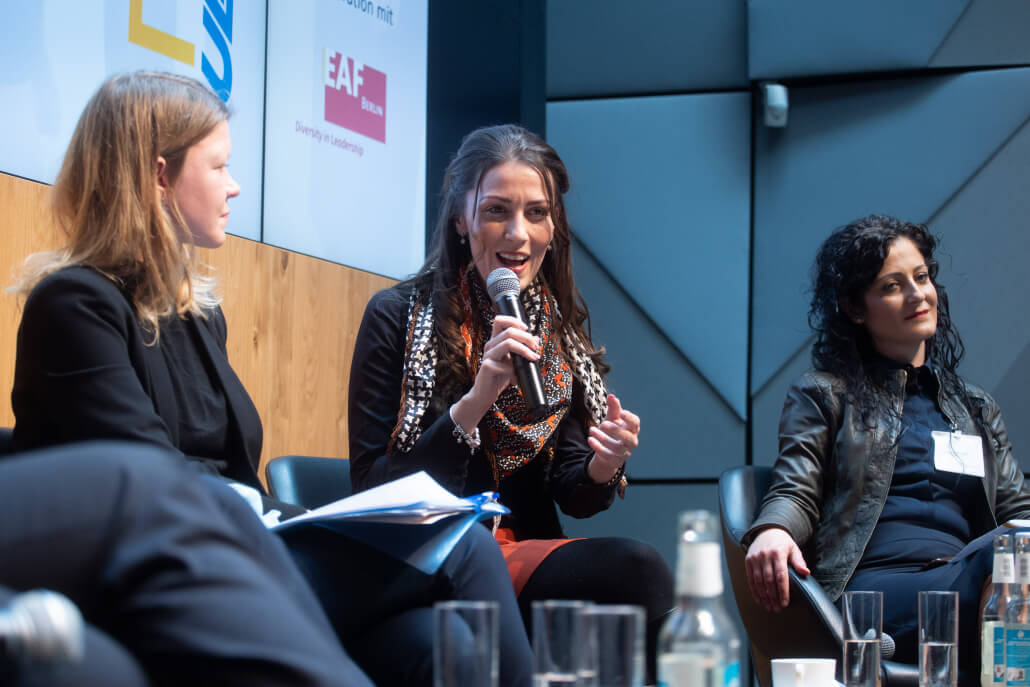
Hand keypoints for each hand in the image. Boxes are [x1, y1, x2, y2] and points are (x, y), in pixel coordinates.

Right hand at [451, 315, 539, 430]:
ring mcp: (488, 356)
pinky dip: (515, 372)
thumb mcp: (513, 362)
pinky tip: (516, 379)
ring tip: (533, 358)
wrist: (484, 394)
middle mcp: (490, 346)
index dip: (514, 321)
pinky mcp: (488, 367)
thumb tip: (536, 338)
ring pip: (509, 344)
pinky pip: (507, 365)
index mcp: (495, 342)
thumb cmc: (498, 377)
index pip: (500, 321)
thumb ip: (522, 350)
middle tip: (535, 347)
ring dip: (525, 350)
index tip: (527, 329)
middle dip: (527, 338)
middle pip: (509, 331)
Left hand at [587, 394, 639, 482]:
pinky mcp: (615, 460)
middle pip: (629, 438)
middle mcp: (631, 441)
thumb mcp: (612, 418)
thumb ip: (613, 408)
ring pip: (617, 448)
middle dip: (616, 431)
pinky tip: (590, 439)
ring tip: (591, 430)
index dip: (630, 418)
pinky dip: (598, 448)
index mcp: (632, 428)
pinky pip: (608, 456)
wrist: (608, 450)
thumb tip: (611, 396)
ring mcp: (624, 452)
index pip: (635, 423)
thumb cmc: (613, 431)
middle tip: (603, 424)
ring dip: (603, 439)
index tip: (621, 413)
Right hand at [744, 527, 809, 611]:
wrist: (767, 530)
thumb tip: (806, 572)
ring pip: (758, 581)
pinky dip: (754, 590)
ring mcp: (755, 558)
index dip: (782, 591)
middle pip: (768, 580)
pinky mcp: (748, 560)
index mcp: (778, 553)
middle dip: (773, 596)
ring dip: (763, 596)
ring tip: (768, 607)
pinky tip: (759, 599)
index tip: (785, 602)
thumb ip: (799, 562)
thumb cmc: (783, 543)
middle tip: (776, 608)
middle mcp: (765, 555)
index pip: (780, 575)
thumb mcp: (794, 549)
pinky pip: (750, 578)